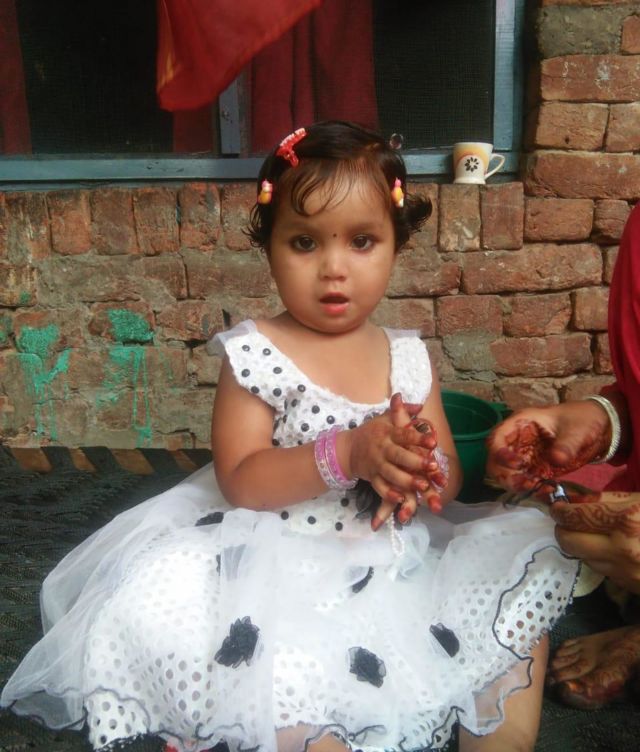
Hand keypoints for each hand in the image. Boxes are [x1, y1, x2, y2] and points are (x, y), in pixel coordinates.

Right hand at [371, 394, 446, 530]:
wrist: (347, 449)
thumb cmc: (371, 432)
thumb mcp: (384, 418)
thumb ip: (402, 411)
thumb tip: (419, 405)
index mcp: (388, 433)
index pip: (404, 434)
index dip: (419, 438)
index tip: (434, 442)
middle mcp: (382, 449)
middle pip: (399, 456)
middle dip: (416, 461)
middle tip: (433, 465)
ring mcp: (377, 464)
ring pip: (392, 474)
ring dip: (407, 480)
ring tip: (423, 485)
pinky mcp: (372, 478)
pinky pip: (380, 488)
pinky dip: (389, 494)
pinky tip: (401, 499)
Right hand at [486, 402, 609, 492]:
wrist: (600, 427)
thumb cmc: (583, 419)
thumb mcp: (578, 429)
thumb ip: (567, 444)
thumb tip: (556, 460)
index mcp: (522, 423)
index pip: (497, 438)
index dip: (500, 452)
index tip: (517, 464)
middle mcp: (518, 440)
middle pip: (495, 460)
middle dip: (504, 474)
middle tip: (525, 484)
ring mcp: (525, 455)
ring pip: (506, 473)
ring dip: (515, 484)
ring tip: (536, 488)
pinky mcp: (534, 468)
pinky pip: (525, 481)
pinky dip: (532, 489)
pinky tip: (547, 491)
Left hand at [551, 493, 639, 592]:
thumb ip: (609, 499)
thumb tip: (577, 500)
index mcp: (627, 520)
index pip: (574, 516)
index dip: (560, 509)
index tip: (557, 505)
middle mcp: (622, 548)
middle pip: (567, 540)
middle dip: (561, 528)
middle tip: (564, 519)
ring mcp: (625, 570)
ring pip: (581, 556)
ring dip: (578, 543)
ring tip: (585, 532)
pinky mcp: (629, 585)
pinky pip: (600, 568)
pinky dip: (596, 556)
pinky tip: (606, 546)